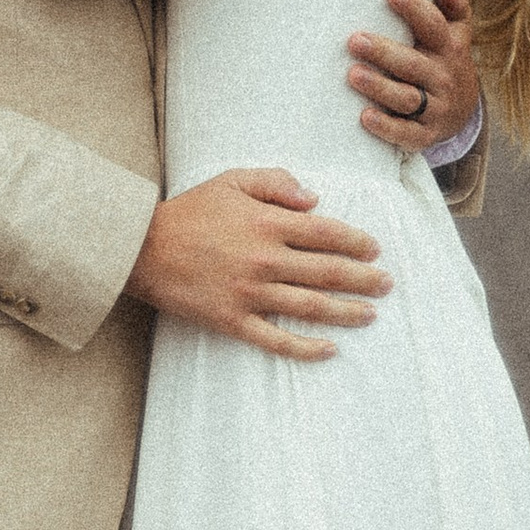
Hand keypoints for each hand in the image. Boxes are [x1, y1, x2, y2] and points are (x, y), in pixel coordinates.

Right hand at [127, 169, 388, 360]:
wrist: (142, 248)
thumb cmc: (190, 210)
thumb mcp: (233, 179)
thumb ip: (277, 182)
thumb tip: (316, 200)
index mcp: (267, 223)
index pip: (326, 233)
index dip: (356, 241)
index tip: (374, 248)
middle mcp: (264, 260)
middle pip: (327, 272)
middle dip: (363, 279)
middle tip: (387, 285)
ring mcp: (250, 294)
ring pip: (310, 307)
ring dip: (346, 312)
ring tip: (371, 314)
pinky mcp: (233, 320)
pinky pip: (276, 340)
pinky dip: (305, 348)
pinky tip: (330, 349)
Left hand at [347, 0, 478, 153]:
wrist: (462, 111)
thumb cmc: (445, 59)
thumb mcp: (456, 32)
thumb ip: (454, 6)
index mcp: (449, 48)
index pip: (434, 26)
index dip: (415, 10)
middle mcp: (444, 77)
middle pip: (413, 64)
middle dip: (384, 52)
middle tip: (354, 40)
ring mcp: (436, 108)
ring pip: (407, 98)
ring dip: (380, 87)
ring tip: (353, 74)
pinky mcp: (425, 135)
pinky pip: (406, 133)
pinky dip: (386, 127)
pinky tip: (365, 116)